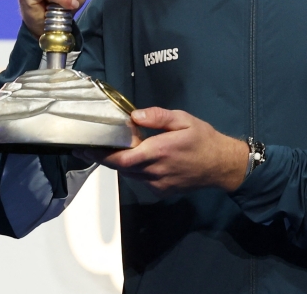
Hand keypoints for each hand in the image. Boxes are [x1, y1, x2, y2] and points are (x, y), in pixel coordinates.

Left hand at [74, 108, 247, 193]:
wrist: (221, 165)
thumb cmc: (203, 139)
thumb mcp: (184, 119)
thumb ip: (159, 116)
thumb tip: (135, 116)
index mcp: (159, 151)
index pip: (121, 157)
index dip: (101, 155)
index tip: (85, 148)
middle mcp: (155, 171)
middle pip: (120, 167)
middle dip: (104, 157)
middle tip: (89, 147)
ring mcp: (158, 184)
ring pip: (129, 175)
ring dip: (119, 163)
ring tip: (111, 149)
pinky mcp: (161, 191)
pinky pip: (141, 180)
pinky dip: (134, 170)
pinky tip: (138, 159)